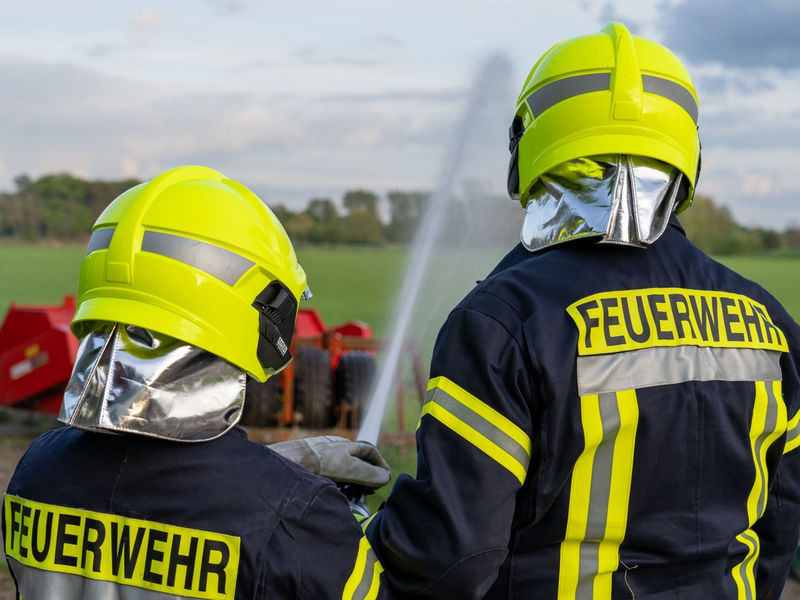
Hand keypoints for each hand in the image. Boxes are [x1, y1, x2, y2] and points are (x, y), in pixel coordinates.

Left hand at [268, 435, 390, 488]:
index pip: (369, 452)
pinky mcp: (306, 462)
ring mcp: (318, 453)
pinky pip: (323, 472)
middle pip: (354, 460)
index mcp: (345, 445)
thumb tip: (385, 478)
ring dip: (347, 479)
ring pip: (338, 467)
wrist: (290, 460)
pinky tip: (328, 490)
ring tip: (347, 493)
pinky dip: (330, 481)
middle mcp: (333, 446)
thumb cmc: (319, 461)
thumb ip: (368, 474)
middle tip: (366, 489)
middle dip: (363, 474)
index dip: (379, 464)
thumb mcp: (350, 469)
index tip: (384, 476)